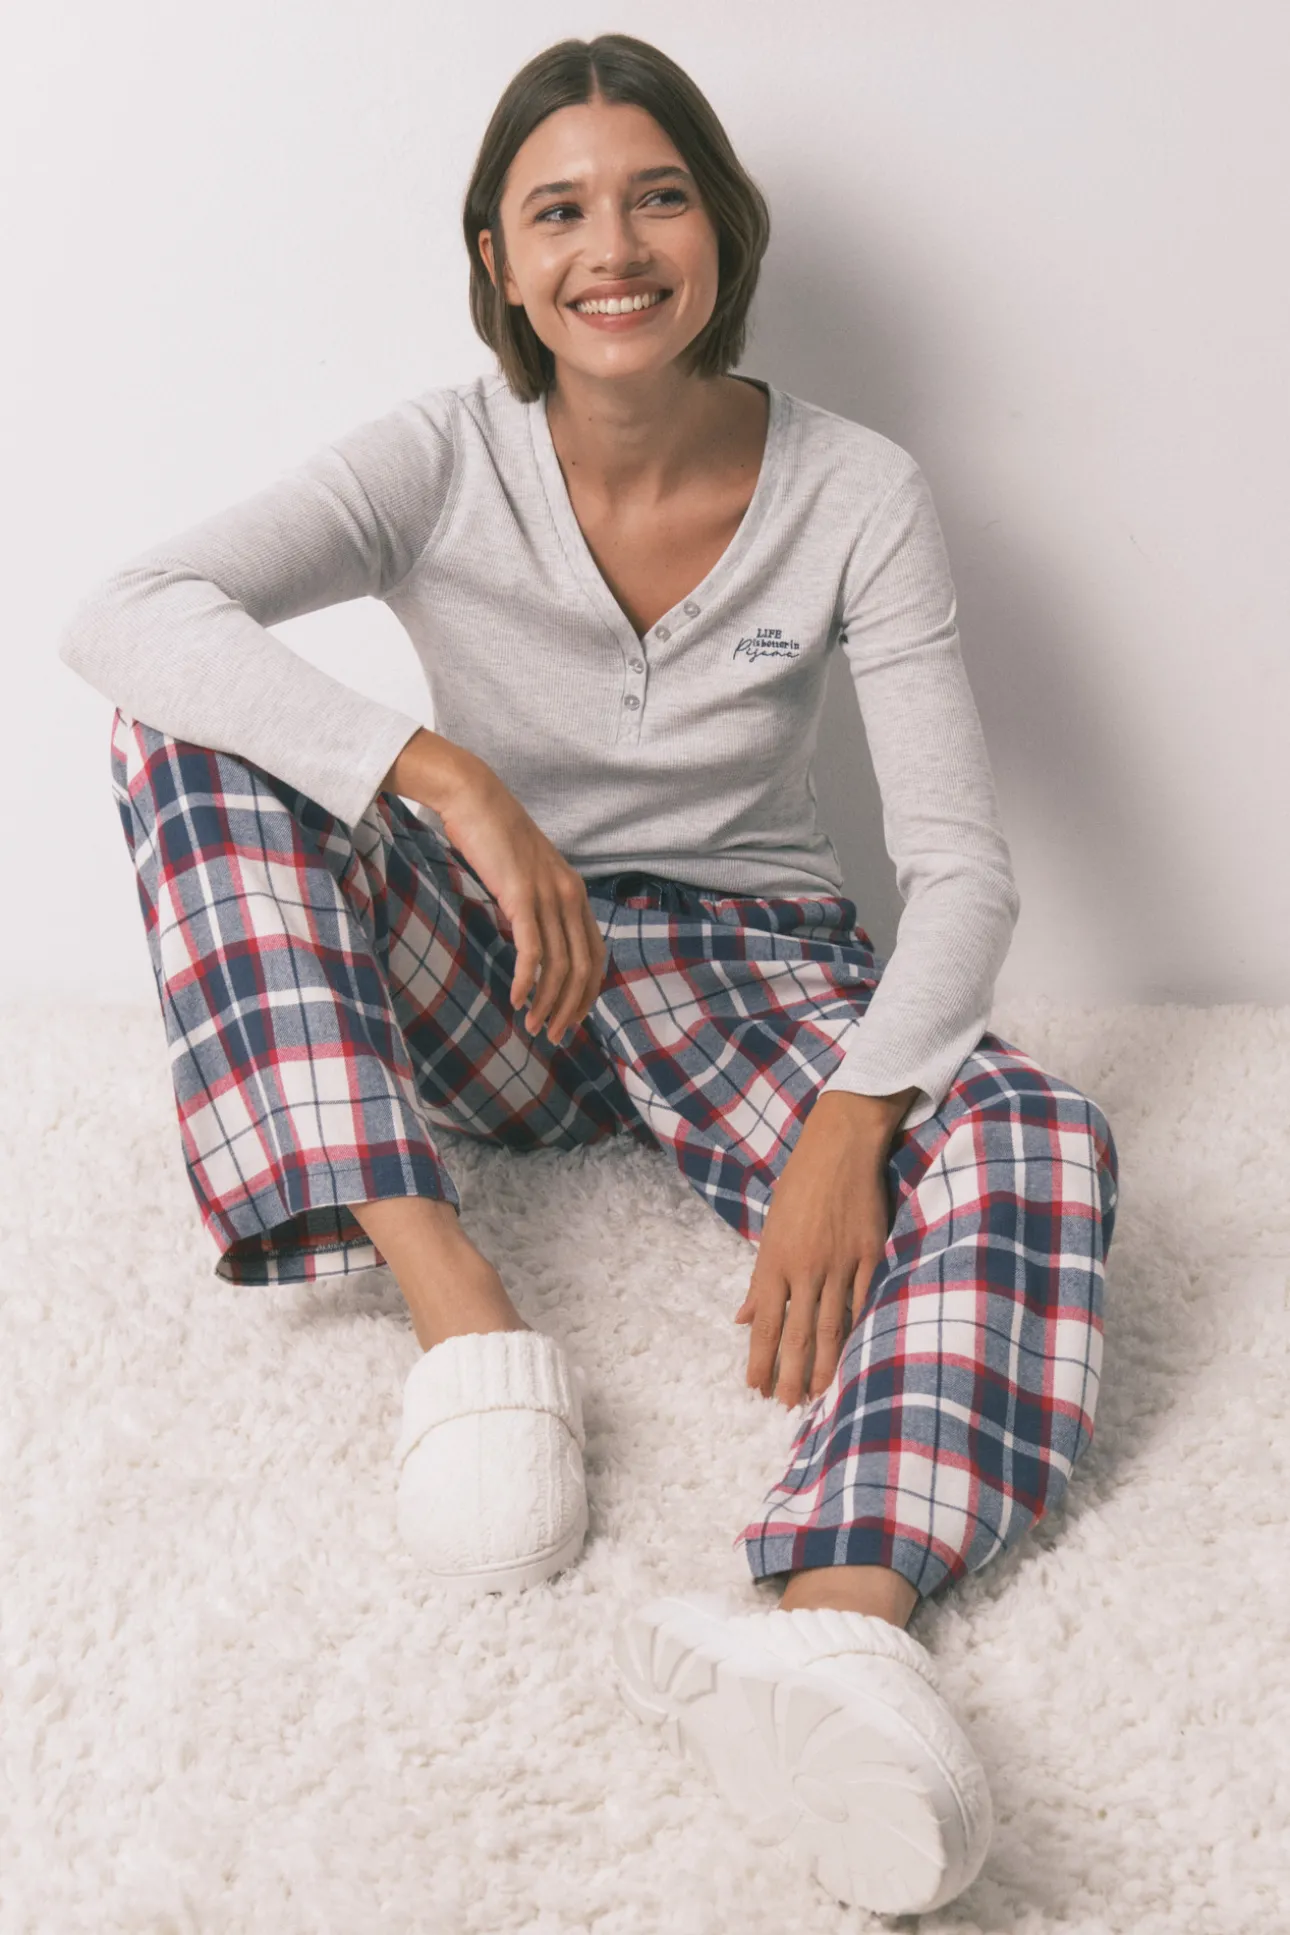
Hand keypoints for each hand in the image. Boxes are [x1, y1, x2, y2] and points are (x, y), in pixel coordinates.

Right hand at [386, 730, 604, 1044]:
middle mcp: (570, 896)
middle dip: (573, 1008)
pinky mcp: (521, 895)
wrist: (474, 798)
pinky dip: (528, 981)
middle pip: (584, 968)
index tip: (572, 1019)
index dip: (588, 993)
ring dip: (549, 1003)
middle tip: (556, 1036)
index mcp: (575, 893)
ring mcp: (548, 896)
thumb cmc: (492, 837)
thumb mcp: (523, 875)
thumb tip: (528, 942)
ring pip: (560, 965)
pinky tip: (517, 1001)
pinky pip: (533, 950)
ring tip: (535, 1028)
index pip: (595, 955)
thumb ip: (533, 906)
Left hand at [736, 1089, 914, 1405]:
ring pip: (831, 1327)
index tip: (756, 1389)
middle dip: (790, 1375)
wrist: (839, 1147)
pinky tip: (857, 1357)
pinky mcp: (871, 1255)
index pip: (765, 1323)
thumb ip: (760, 1280)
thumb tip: (744, 1318)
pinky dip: (860, 1332)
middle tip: (787, 1407)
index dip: (760, 1360)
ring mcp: (841, 1263)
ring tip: (818, 1395)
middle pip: (796, 1334)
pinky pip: (866, 1302)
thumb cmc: (799, 1186)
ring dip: (823, 1365)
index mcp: (774, 1261)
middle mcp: (805, 1267)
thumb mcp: (770, 1230)